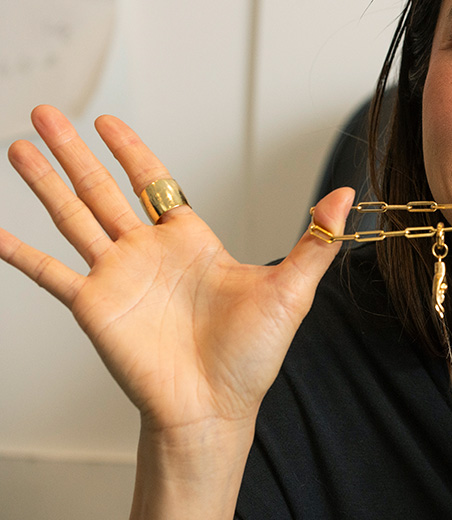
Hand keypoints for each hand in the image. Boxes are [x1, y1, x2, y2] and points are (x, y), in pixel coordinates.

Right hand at [0, 106, 353, 435]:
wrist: (216, 407)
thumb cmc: (254, 355)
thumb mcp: (292, 288)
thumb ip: (315, 239)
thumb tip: (349, 193)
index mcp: (190, 240)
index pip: (153, 181)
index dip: (130, 150)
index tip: (106, 121)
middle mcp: (148, 252)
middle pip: (102, 187)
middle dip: (73, 150)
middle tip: (46, 112)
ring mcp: (117, 277)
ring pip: (72, 215)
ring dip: (45, 181)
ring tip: (18, 145)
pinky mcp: (93, 307)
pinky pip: (47, 273)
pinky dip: (17, 252)